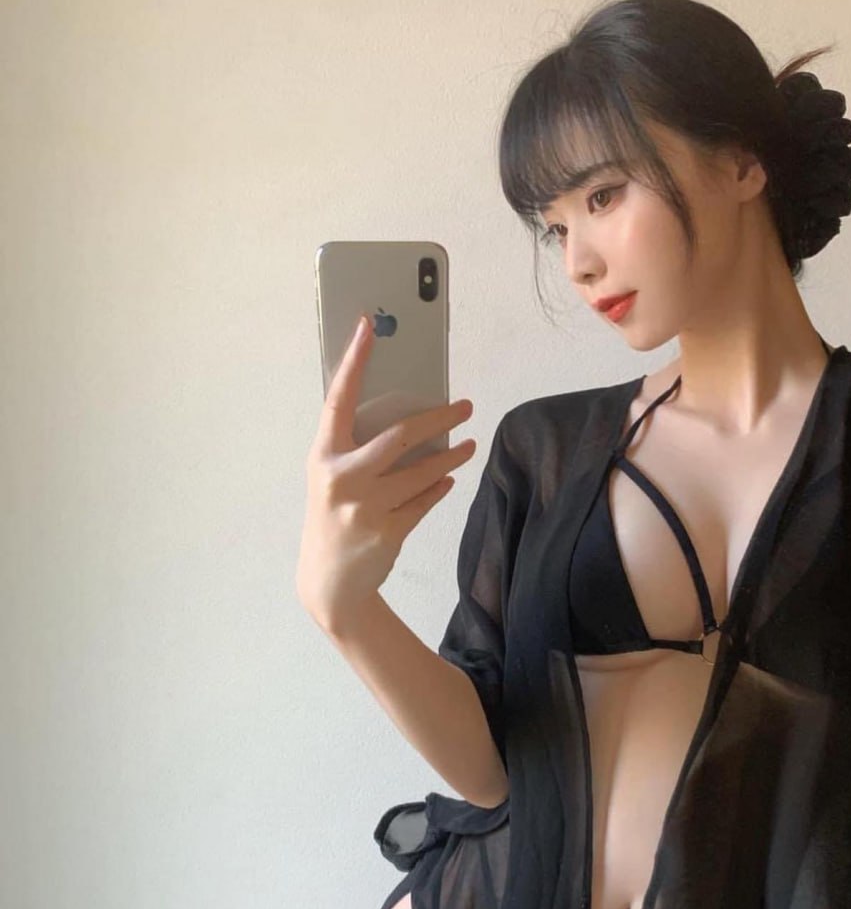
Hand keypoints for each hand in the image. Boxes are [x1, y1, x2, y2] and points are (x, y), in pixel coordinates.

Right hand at [295, 315, 476, 636]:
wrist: (329, 582)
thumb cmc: (334, 517)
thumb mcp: (331, 479)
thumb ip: (355, 449)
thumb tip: (407, 414)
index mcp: (323, 456)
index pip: (339, 399)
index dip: (353, 362)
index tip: (369, 327)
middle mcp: (342, 478)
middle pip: (401, 435)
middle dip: (440, 418)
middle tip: (466, 406)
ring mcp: (365, 507)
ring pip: (422, 470)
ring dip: (451, 457)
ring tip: (468, 445)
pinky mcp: (387, 532)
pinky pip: (425, 501)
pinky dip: (440, 488)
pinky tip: (448, 479)